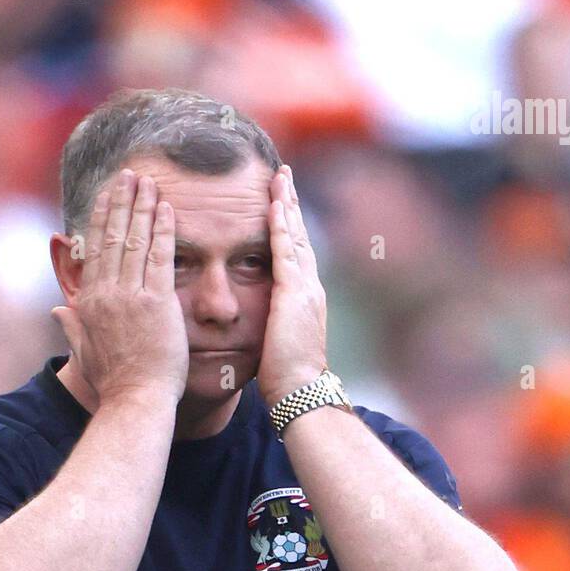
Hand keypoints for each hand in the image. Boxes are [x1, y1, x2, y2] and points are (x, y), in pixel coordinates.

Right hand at [51, 170, 189, 405]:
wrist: (134, 402)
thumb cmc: (114, 385)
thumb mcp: (85, 354)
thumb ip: (72, 327)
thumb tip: (57, 311)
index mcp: (89, 303)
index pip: (96, 251)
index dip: (103, 219)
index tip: (109, 197)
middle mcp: (107, 294)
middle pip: (114, 237)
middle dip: (122, 202)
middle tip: (130, 176)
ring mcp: (131, 297)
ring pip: (135, 241)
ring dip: (142, 207)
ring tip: (148, 182)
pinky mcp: (157, 304)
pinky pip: (160, 257)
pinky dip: (162, 230)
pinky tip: (166, 208)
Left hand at [256, 165, 328, 407]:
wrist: (301, 393)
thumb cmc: (287, 380)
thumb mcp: (278, 345)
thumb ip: (273, 327)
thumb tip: (260, 325)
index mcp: (304, 300)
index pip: (295, 255)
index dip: (288, 227)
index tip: (279, 203)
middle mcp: (309, 289)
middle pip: (298, 237)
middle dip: (290, 206)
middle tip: (283, 176)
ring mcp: (304, 289)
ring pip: (294, 237)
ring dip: (286, 205)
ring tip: (279, 178)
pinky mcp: (294, 295)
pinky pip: (285, 252)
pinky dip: (280, 226)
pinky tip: (273, 205)